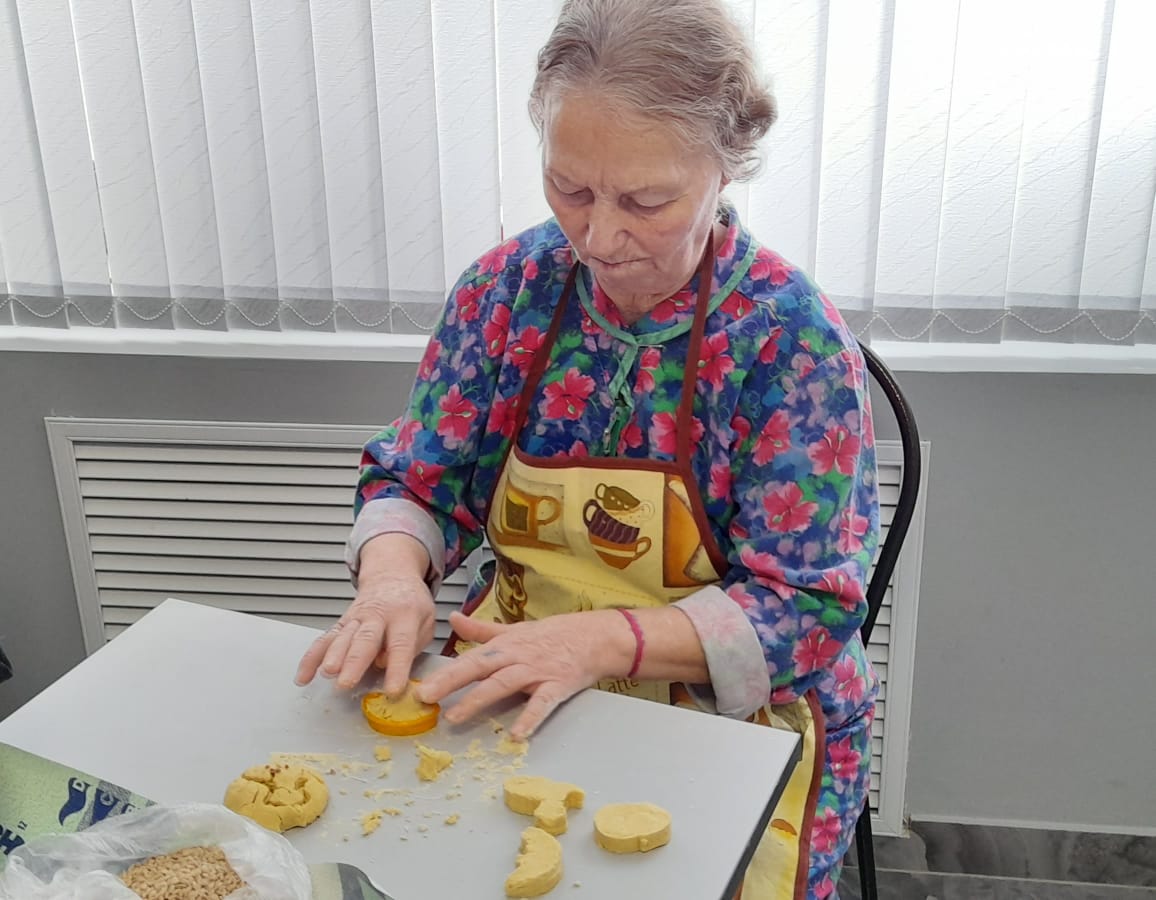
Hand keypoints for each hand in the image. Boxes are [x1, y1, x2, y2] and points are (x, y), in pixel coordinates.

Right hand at [294, 572, 435, 695]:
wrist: (392, 575)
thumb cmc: (411, 602)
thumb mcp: (427, 620)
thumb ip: (413, 644)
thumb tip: (387, 665)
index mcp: (404, 615)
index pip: (401, 644)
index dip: (396, 668)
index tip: (392, 689)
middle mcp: (377, 615)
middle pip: (365, 640)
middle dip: (354, 662)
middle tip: (346, 682)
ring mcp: (356, 618)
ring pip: (342, 637)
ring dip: (332, 656)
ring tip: (328, 673)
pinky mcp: (341, 622)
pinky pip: (324, 639)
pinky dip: (312, 657)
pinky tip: (305, 675)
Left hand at [415, 610, 629, 739]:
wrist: (596, 637)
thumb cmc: (554, 635)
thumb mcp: (515, 630)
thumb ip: (482, 630)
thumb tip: (453, 619)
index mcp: (506, 645)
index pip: (471, 658)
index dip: (446, 672)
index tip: (422, 686)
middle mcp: (518, 656)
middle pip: (480, 667)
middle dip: (451, 682)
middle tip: (427, 697)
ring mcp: (537, 671)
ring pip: (503, 683)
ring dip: (479, 699)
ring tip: (456, 717)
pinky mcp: (558, 685)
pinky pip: (542, 703)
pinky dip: (530, 718)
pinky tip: (516, 734)